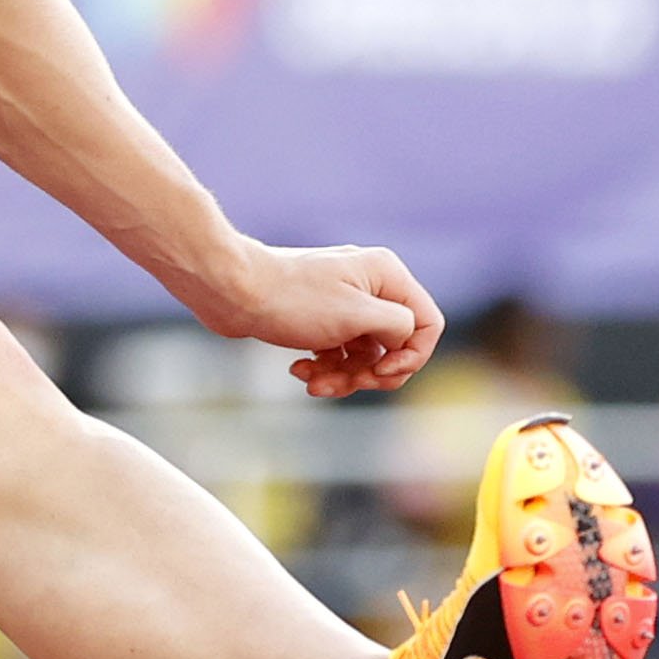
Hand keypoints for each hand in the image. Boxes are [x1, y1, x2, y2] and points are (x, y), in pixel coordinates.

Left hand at [196, 238, 442, 399]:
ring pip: (364, 354)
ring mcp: (343, 302)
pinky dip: (324, 367)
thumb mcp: (358, 315)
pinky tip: (299, 370)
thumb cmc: (293, 300)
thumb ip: (399, 327)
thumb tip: (405, 342)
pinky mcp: (319, 318)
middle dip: (371, 373)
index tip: (380, 372)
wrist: (230, 291)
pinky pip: (338, 352)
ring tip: (313, 383)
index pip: (427, 324)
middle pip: (396, 345)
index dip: (411, 357)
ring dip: (344, 376)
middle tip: (345, 383)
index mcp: (387, 275)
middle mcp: (370, 284)